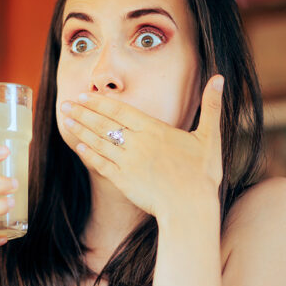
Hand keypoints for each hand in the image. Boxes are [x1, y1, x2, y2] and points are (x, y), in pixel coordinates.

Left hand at [59, 75, 225, 218]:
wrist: (190, 208)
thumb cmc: (202, 174)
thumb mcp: (210, 137)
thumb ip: (211, 107)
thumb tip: (220, 78)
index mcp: (154, 129)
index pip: (120, 110)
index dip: (99, 102)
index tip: (83, 95)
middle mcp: (137, 143)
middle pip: (104, 123)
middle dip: (82, 113)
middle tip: (65, 104)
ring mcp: (128, 162)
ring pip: (99, 142)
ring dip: (81, 130)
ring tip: (66, 120)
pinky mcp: (124, 181)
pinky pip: (102, 164)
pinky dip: (89, 154)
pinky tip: (78, 147)